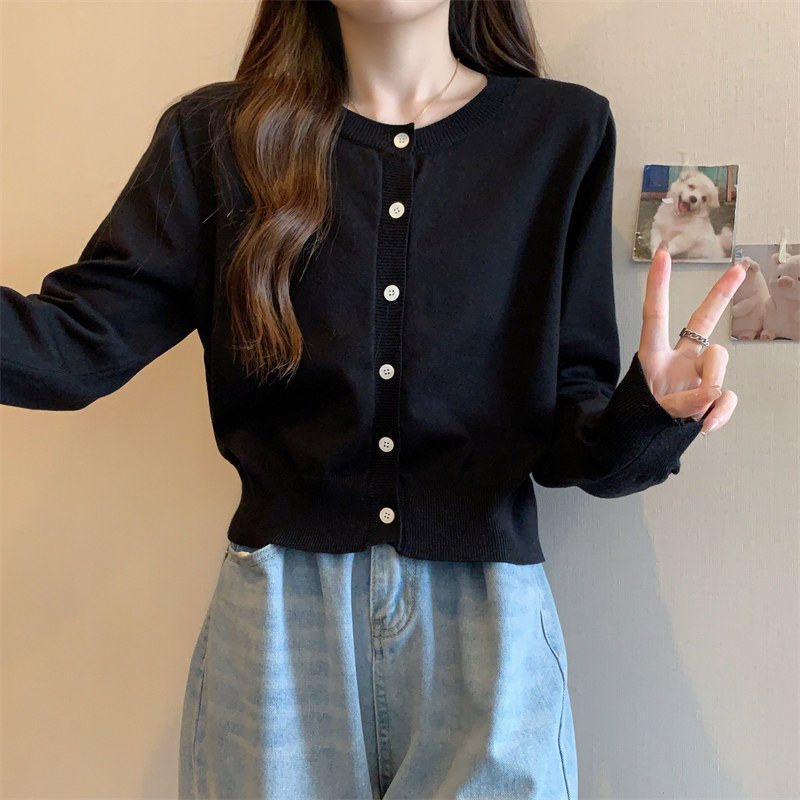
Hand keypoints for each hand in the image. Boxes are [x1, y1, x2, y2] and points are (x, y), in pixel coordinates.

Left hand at [637, 241, 746, 435]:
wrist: (642, 448)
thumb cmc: (638, 423)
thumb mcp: (650, 411)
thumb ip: (682, 403)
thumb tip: (712, 394)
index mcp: (652, 357)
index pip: (655, 315)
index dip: (658, 286)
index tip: (662, 255)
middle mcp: (677, 360)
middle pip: (702, 322)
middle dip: (720, 295)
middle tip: (738, 269)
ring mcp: (697, 376)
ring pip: (719, 363)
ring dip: (711, 386)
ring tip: (691, 412)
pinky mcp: (712, 394)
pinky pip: (727, 396)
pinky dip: (721, 412)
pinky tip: (706, 425)